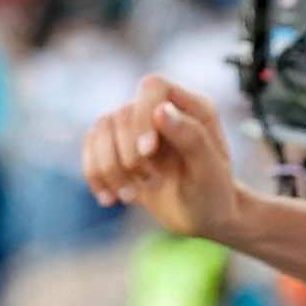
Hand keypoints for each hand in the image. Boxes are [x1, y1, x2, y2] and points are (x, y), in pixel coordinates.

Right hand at [82, 75, 247, 240]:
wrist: (204, 219)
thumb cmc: (214, 195)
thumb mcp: (210, 172)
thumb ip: (191, 138)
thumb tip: (161, 110)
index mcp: (191, 107)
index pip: (153, 86)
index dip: (143, 115)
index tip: (147, 152)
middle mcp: (161, 110)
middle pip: (123, 113)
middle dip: (130, 155)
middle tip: (153, 183)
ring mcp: (138, 127)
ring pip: (101, 128)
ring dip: (110, 167)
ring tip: (131, 197)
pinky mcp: (119, 147)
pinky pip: (91, 147)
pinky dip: (95, 174)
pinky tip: (109, 199)